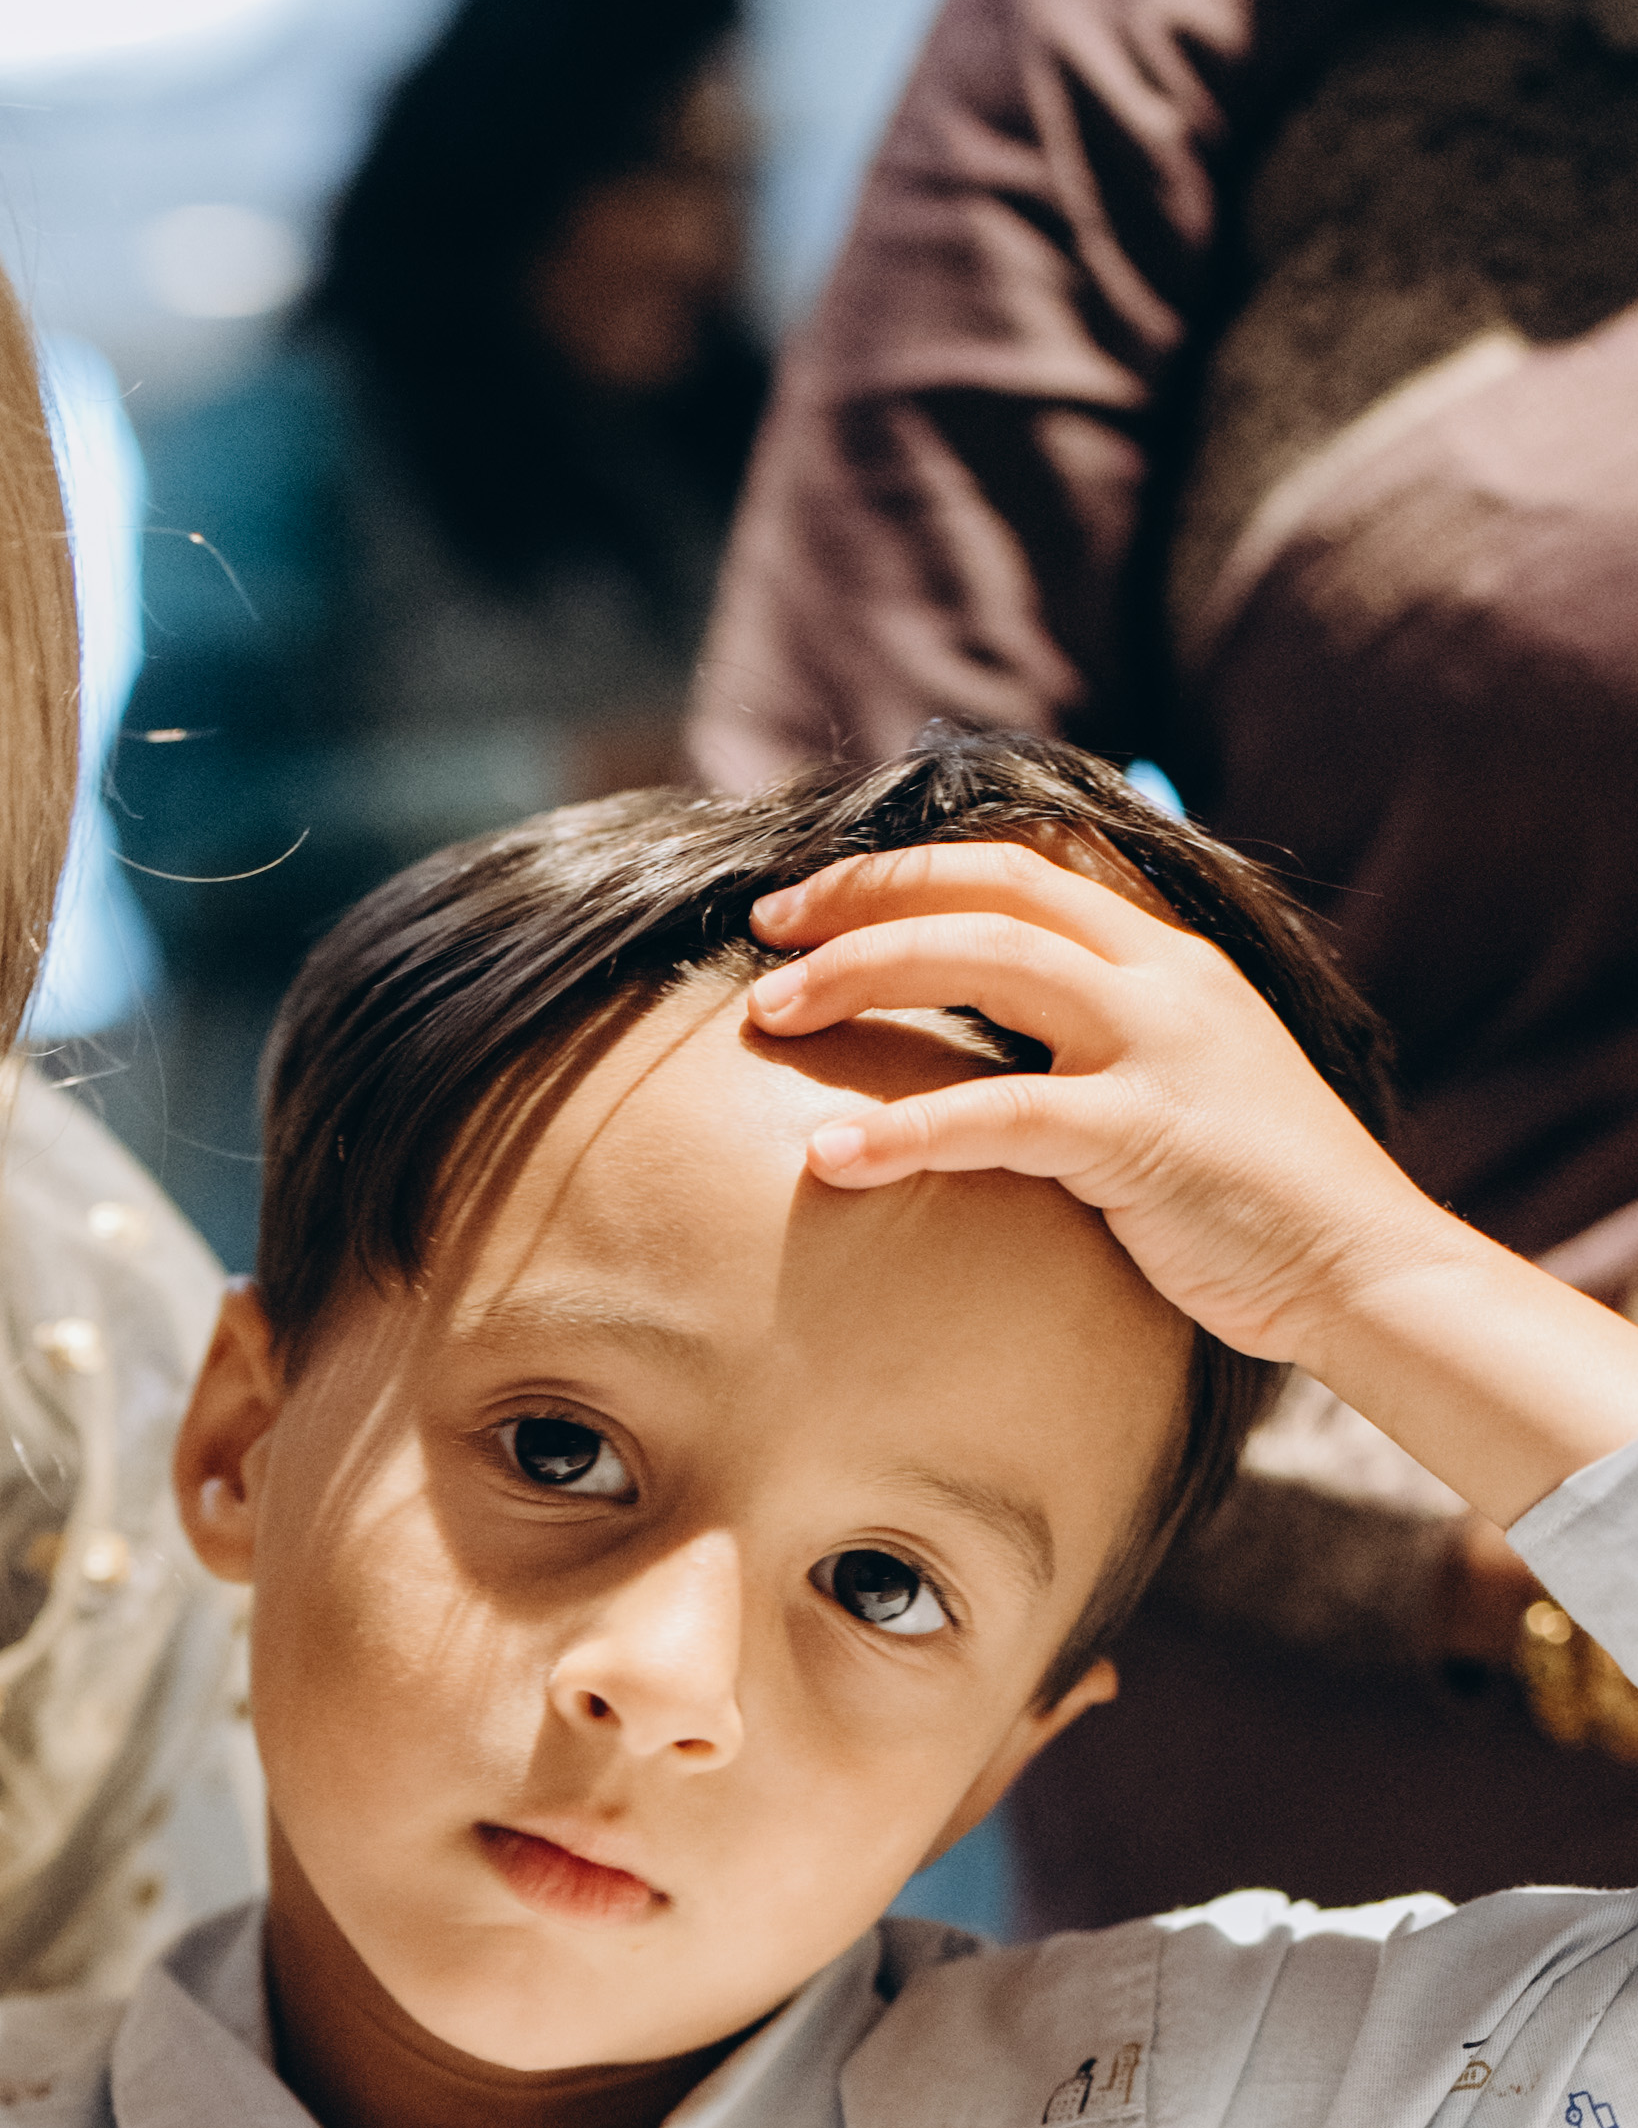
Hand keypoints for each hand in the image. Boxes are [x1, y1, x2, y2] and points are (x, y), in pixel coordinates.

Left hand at [742, 838, 1637, 1533]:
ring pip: (983, 960)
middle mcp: (1161, 976)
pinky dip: (902, 1130)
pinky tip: (828, 1158)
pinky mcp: (1143, 1135)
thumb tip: (991, 1054)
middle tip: (766, 935)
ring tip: (770, 1019)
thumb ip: (1096, 1047)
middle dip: (862, 899)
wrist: (1362, 1267)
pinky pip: (996, 1115)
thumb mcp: (1177, 1086)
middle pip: (987, 888)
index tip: (813, 901)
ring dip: (860, 976)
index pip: (1024, 860)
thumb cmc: (1253, 1197)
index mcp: (1166, 955)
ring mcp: (1156, 1046)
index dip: (909, 867)